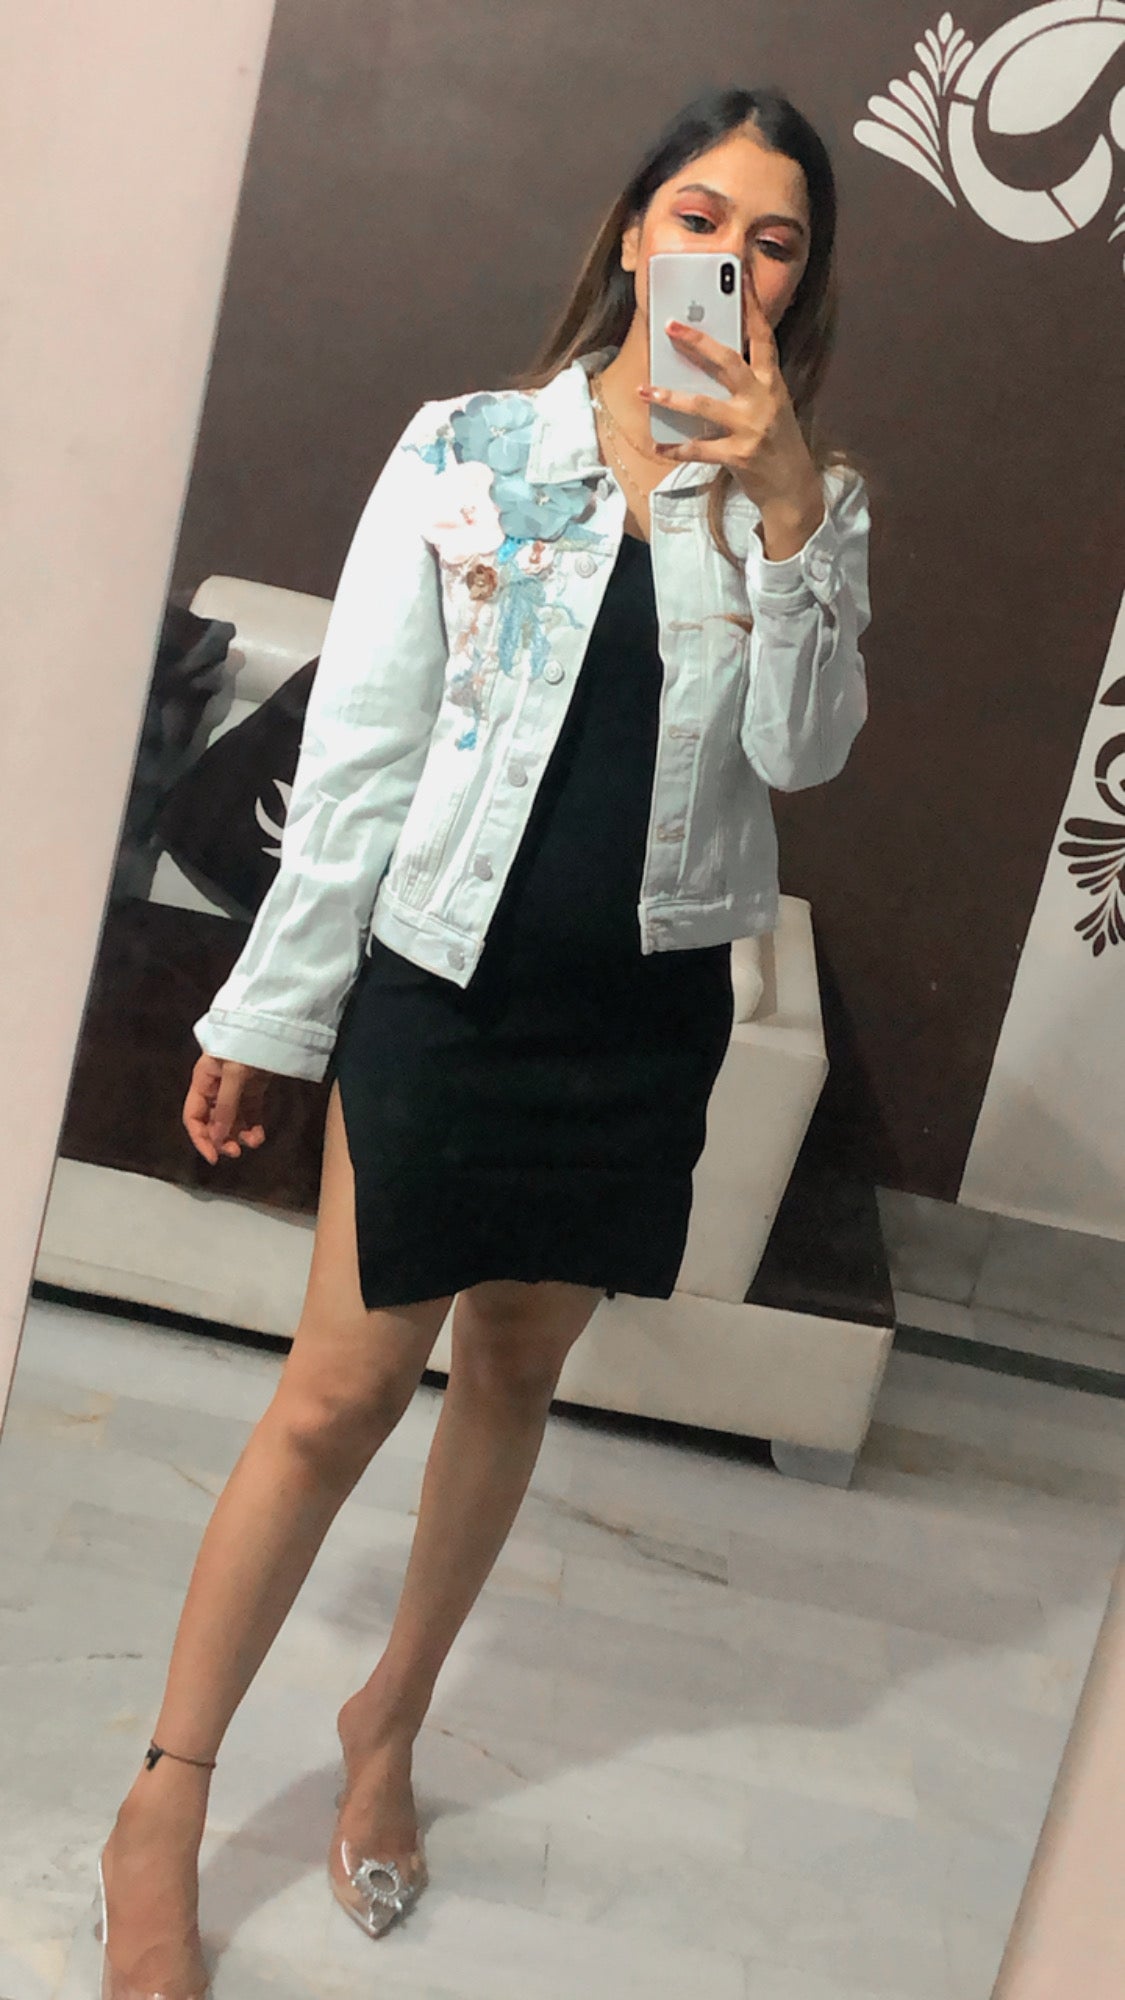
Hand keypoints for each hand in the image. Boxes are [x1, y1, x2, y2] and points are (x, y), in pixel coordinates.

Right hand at [183, 1053, 269, 1164]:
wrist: (273, 1025)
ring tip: (254, 1142)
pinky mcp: (253, 1088)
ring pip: (232, 1121)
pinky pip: (249, 1114)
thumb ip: (226, 1106)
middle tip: (236, 1151)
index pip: (193, 1117)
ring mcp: (235, 1089)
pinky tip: (259, 1135)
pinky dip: (253, 1127)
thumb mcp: (234, 1074)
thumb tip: (218, 1137)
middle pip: (212, 1122)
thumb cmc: (246, 1043)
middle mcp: (216, 1087)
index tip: (214, 1157)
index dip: (201, 1139)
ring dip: (240, 1135)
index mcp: (203, 1081)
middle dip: (222, 1139)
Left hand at [639, 261, 823, 534]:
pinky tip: (658, 446)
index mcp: (772, 382)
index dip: (751, 303)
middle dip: (698, 342)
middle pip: (728, 362)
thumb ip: (746, 383)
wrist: (793, 488)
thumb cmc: (776, 443)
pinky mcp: (738, 456)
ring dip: (671, 397)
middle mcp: (763, 400)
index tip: (739, 272)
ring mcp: (750, 428)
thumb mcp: (770, 406)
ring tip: (645, 390)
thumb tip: (707, 361)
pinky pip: (699, 449)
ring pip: (704, 406)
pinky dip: (676, 448)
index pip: (763, 335)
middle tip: (671, 325)